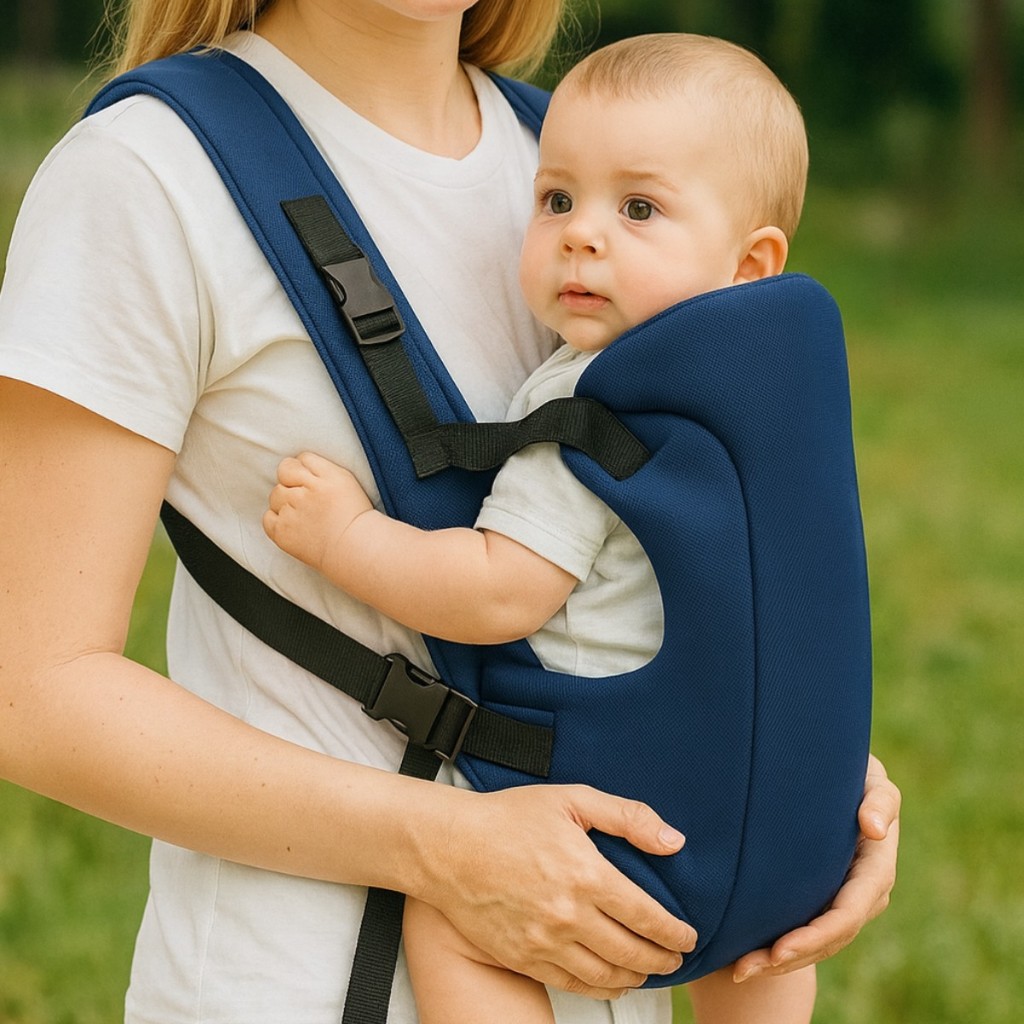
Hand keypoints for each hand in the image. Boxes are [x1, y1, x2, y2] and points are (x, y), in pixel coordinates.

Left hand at [263, 452, 372, 573]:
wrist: (355, 550)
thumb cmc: (353, 516)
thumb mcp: (345, 480)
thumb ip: (320, 467)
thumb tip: (298, 462)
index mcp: (326, 476)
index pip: (302, 458)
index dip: (304, 468)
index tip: (312, 481)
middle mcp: (307, 492)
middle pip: (285, 474)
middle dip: (294, 483)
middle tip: (309, 499)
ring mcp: (292, 513)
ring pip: (275, 494)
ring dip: (285, 501)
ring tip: (303, 514)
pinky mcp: (283, 532)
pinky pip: (268, 517)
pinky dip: (276, 519)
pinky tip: (292, 524)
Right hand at [420, 783, 696, 999]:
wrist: (449, 847)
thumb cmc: (508, 818)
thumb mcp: (571, 799)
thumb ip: (628, 817)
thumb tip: (674, 841)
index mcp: (587, 874)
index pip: (648, 917)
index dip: (676, 932)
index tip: (689, 936)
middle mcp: (569, 915)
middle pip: (633, 952)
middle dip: (664, 958)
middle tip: (677, 957)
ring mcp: (545, 941)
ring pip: (607, 976)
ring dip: (636, 977)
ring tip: (649, 969)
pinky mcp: (524, 957)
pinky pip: (573, 984)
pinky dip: (602, 989)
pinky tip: (613, 982)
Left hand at [732, 753, 900, 981]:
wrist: (831, 771)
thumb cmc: (849, 768)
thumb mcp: (870, 777)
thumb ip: (879, 798)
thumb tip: (874, 830)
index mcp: (876, 864)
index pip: (850, 910)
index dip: (818, 934)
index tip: (781, 948)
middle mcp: (865, 890)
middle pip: (830, 937)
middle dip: (792, 956)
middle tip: (748, 967)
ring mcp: (845, 898)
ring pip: (818, 943)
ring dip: (780, 961)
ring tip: (739, 969)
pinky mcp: (823, 897)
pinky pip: (805, 932)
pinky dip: (777, 949)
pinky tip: (743, 960)